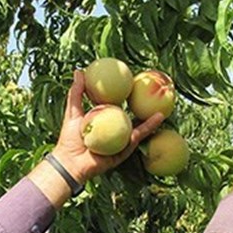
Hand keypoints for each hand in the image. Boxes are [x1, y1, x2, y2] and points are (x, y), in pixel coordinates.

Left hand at [52, 70, 163, 184]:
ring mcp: (121, 138)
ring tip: (163, 102)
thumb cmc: (69, 138)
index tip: (131, 78)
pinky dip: (149, 126)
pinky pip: (139, 135)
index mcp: (103, 118)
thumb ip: (77, 93)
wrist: (71, 161)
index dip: (123, 91)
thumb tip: (79, 71)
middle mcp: (114, 127)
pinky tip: (159, 117)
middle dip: (142, 101)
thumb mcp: (73, 111)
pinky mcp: (125, 148)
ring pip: (139, 123)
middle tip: (153, 88)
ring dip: (151, 113)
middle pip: (130, 111)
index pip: (115, 102)